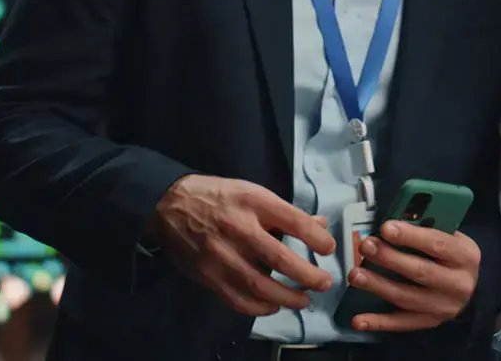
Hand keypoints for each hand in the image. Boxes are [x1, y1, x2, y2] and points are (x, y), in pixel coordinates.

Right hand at [149, 174, 335, 316]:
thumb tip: (320, 225)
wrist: (171, 205)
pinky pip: (237, 299)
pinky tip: (274, 305)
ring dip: (288, 297)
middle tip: (325, 283)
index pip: (294, 222)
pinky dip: (259, 307)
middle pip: (280, 258)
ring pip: (260, 285)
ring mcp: (221, 255)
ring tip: (304, 300)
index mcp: (254, 202)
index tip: (329, 249)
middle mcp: (238, 228)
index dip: (317, 239)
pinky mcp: (208, 275)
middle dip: (308, 275)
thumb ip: (286, 212)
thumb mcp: (254, 192)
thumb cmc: (219, 196)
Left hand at [345, 220, 480, 332]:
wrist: (467, 286)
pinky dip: (378, 322)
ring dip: (378, 286)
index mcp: (465, 255)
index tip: (385, 228)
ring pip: (406, 297)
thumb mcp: (451, 236)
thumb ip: (427, 228)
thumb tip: (394, 220)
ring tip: (355, 275)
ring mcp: (443, 307)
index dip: (410, 236)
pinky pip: (400, 324)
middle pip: (420, 271)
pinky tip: (358, 320)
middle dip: (389, 258)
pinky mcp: (429, 323)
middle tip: (366, 246)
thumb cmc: (452, 254)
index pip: (437, 244)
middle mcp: (458, 284)